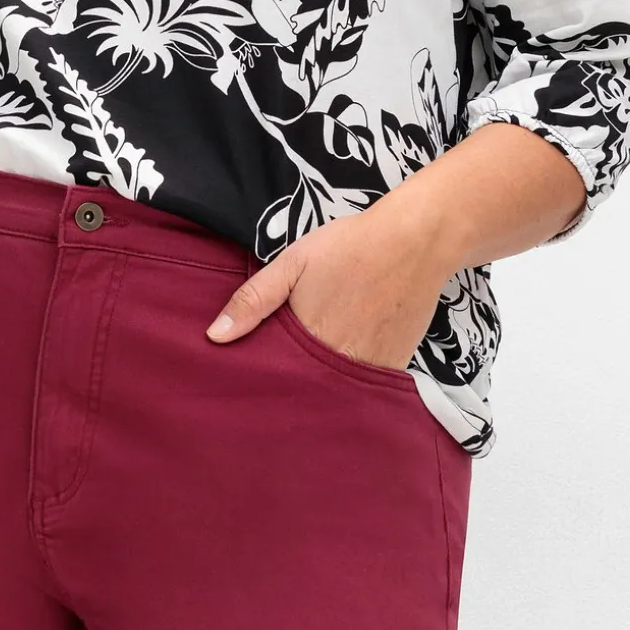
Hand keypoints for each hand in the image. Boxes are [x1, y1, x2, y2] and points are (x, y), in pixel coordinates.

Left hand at [204, 207, 453, 370]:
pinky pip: (364, 384)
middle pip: (307, 388)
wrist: (415, 241)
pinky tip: (343, 359)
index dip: (264, 376)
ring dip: (322, 383)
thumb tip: (215, 336)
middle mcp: (342, 364)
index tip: (251, 375)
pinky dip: (351, 378)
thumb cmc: (349, 247)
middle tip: (279, 373)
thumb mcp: (292, 264)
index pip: (277, 377)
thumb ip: (254, 300)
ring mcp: (371, 369)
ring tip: (311, 367)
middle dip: (292, 384)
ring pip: (336, 388)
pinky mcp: (395, 366)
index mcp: (310, 342)